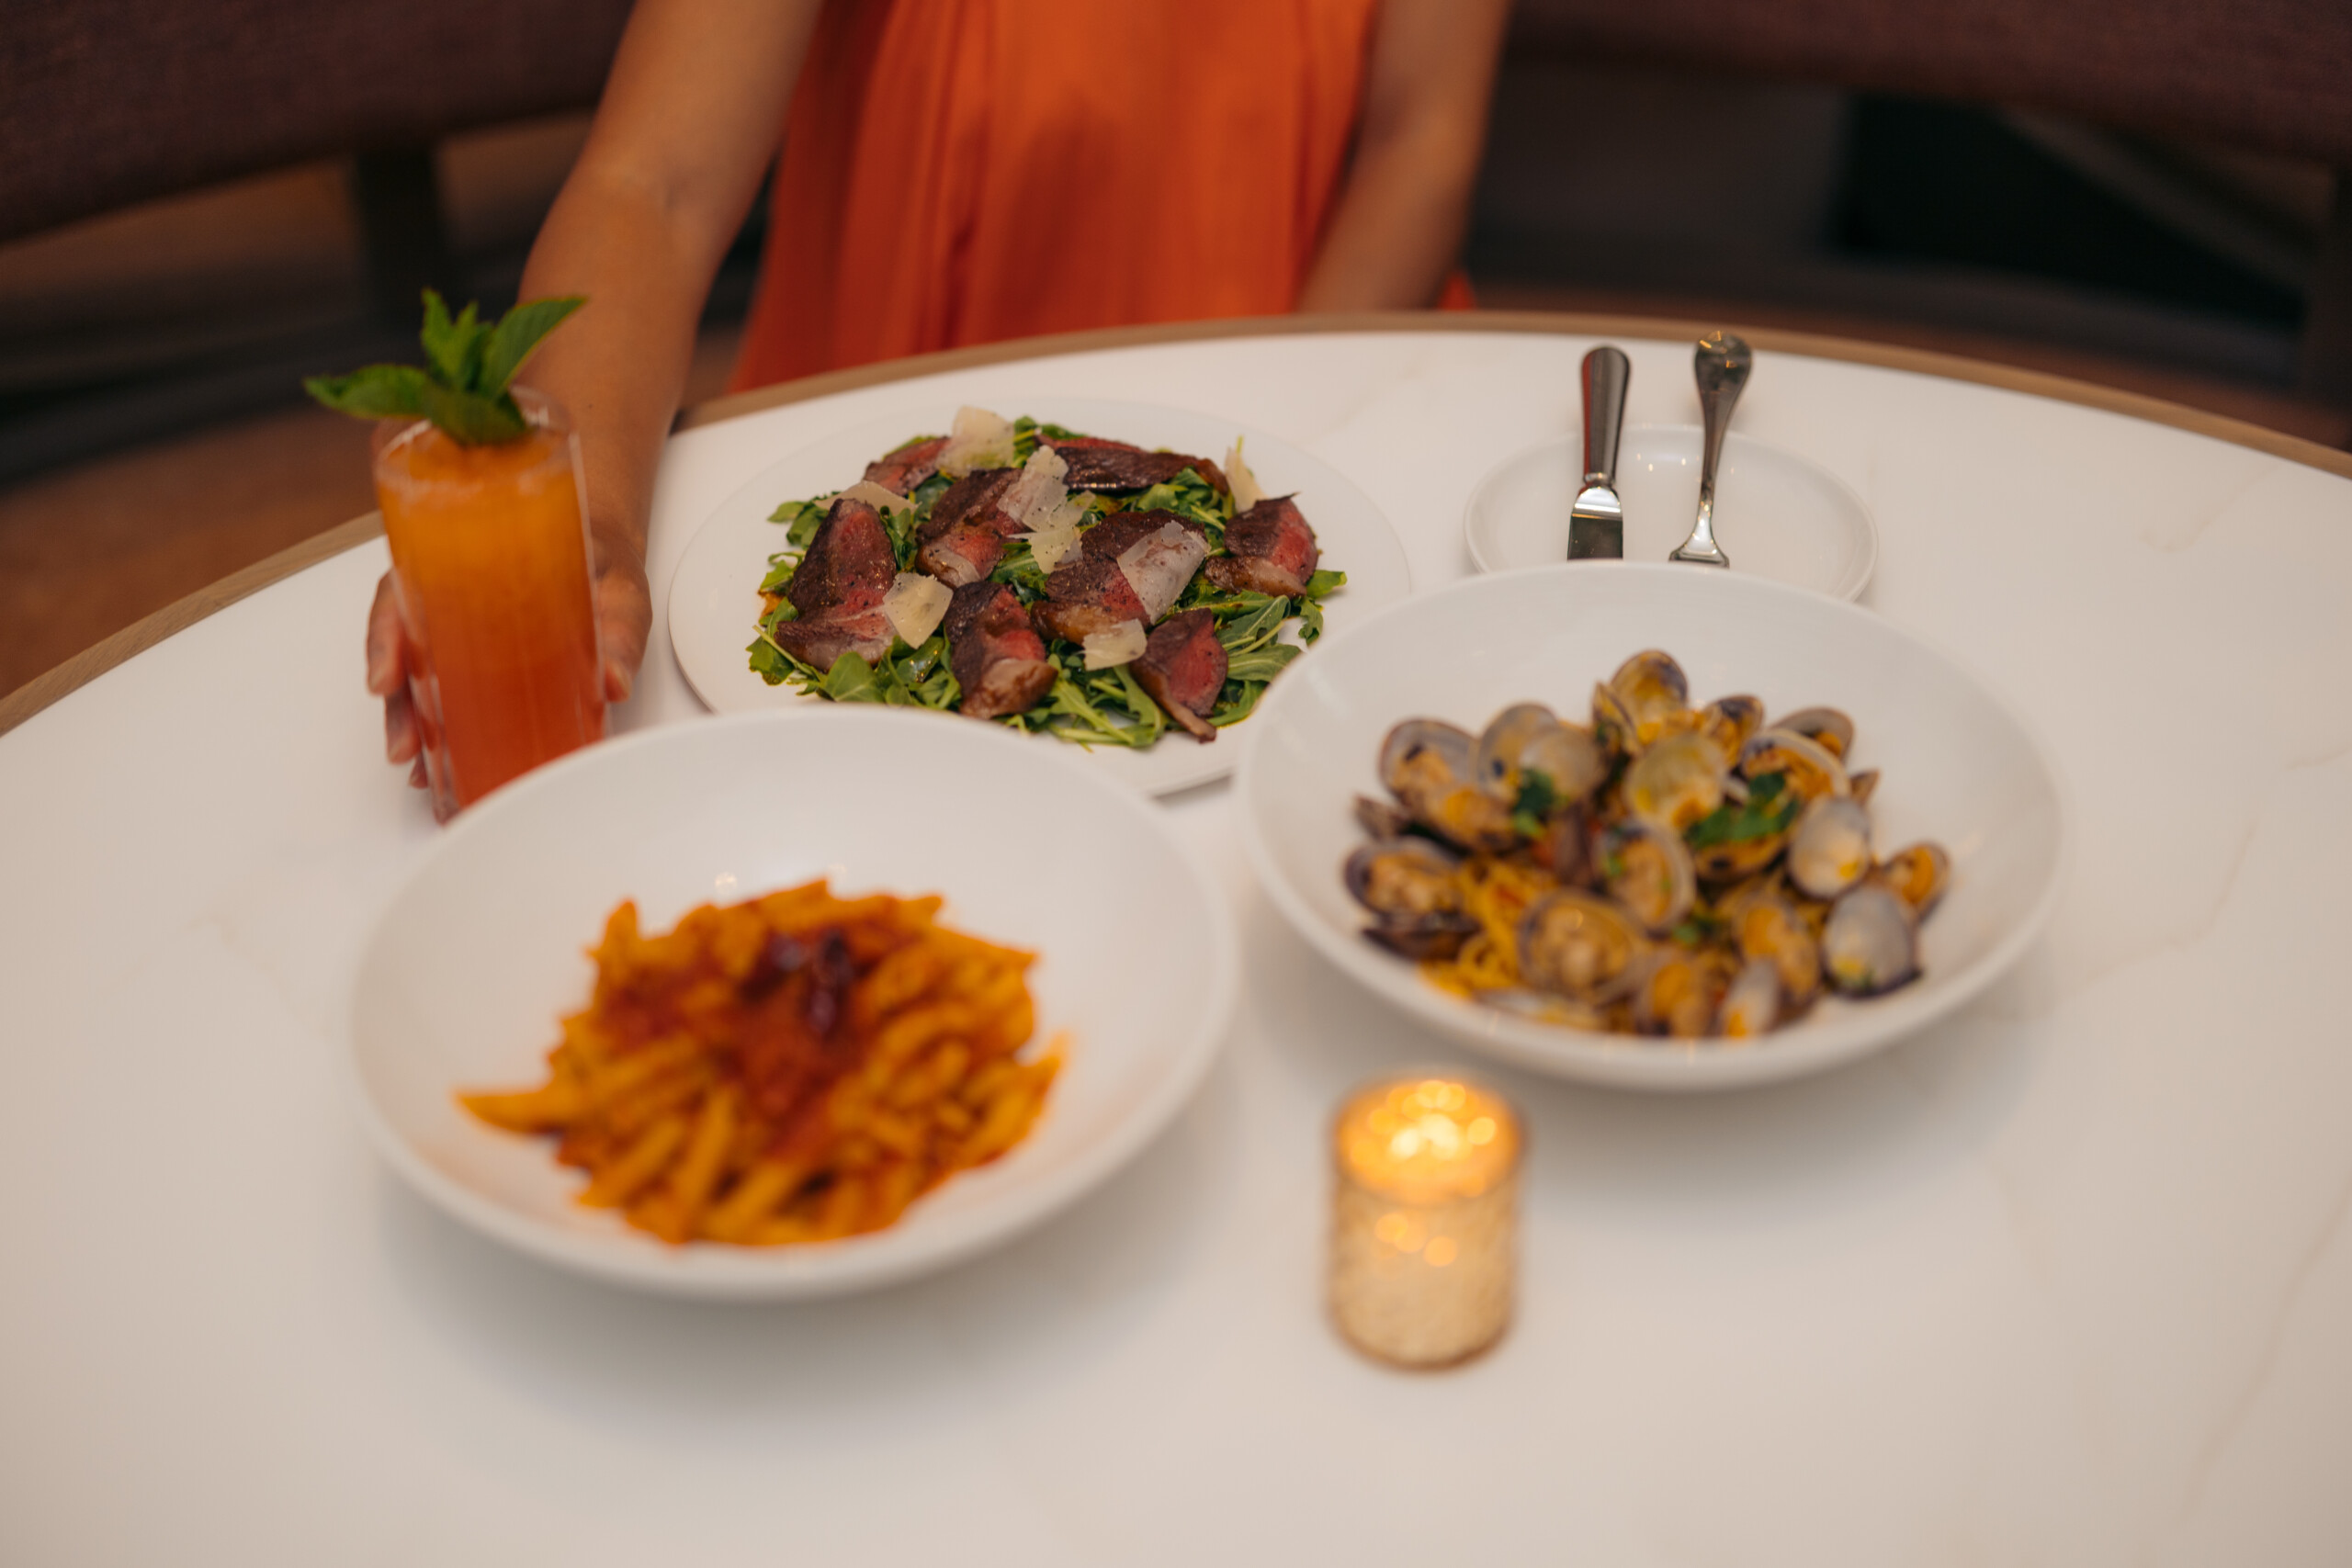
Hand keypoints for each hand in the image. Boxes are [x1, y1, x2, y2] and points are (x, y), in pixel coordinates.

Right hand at [363, 543, 651, 789]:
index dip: (385, 638)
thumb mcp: (617, 588)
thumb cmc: (598, 564)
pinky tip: (443, 769)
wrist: (603, 562)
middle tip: (407, 746)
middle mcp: (448, 601)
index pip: (401, 595)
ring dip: (415, 730)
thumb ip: (619, 631)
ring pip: (416, 683)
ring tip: (426, 773)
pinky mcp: (475, 670)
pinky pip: (445, 701)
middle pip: (400, 651)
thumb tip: (615, 681)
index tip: (385, 678)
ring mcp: (457, 638)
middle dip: (398, 706)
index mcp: (463, 565)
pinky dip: (441, 736)